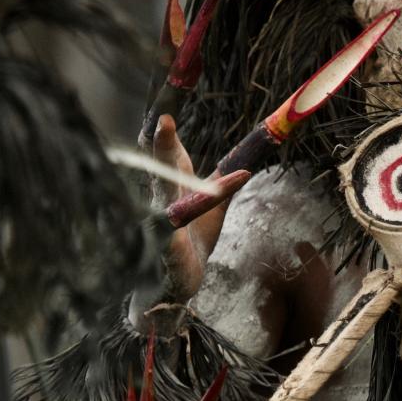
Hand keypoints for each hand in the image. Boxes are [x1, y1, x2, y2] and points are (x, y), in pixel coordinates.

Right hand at [142, 114, 227, 301]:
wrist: (172, 290)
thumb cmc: (189, 247)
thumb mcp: (211, 211)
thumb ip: (222, 186)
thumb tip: (244, 164)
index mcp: (170, 189)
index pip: (168, 154)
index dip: (166, 132)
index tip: (166, 110)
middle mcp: (159, 201)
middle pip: (159, 165)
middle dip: (160, 142)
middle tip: (162, 118)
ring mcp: (157, 223)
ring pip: (162, 190)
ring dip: (163, 162)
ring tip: (162, 131)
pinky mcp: (164, 247)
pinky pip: (180, 224)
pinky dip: (192, 211)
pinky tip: (195, 204)